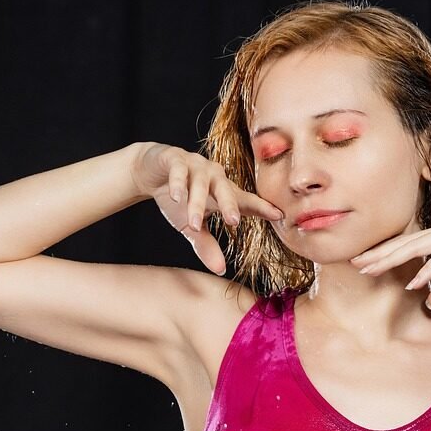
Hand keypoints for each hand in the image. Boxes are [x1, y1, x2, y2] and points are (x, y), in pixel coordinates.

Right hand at [132, 143, 283, 275]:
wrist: (150, 171)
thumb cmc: (179, 198)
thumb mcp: (191, 225)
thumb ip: (206, 244)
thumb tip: (220, 270)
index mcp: (224, 191)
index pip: (245, 200)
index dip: (262, 207)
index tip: (279, 215)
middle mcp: (215, 175)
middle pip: (226, 189)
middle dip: (230, 205)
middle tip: (234, 221)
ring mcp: (195, 165)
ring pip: (200, 184)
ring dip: (197, 203)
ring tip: (195, 223)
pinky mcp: (175, 159)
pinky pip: (179, 171)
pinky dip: (178, 183)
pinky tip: (177, 196)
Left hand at [349, 210, 430, 308]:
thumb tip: (429, 303)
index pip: (407, 248)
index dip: (384, 257)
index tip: (362, 266)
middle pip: (404, 245)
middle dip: (378, 255)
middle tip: (352, 264)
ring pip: (418, 246)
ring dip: (394, 258)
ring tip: (372, 268)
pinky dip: (429, 268)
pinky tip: (414, 281)